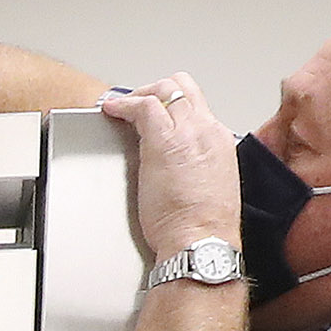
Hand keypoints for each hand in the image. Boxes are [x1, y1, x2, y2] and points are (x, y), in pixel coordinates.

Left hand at [99, 76, 240, 262]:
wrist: (202, 242)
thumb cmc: (202, 229)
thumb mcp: (209, 188)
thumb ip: (196, 168)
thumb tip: (179, 167)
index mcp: (219, 142)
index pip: (197, 108)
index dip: (173, 106)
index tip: (158, 115)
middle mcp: (207, 130)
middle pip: (184, 88)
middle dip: (157, 89)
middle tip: (138, 103)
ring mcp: (187, 131)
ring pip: (166, 89)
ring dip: (141, 93)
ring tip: (122, 106)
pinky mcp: (163, 140)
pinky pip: (143, 106)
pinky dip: (123, 104)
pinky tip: (111, 111)